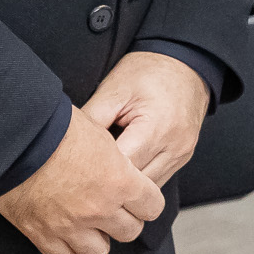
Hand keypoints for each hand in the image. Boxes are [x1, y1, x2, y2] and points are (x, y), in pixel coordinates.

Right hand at [0, 105, 163, 253]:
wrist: (14, 139)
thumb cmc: (55, 127)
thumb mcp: (98, 131)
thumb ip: (114, 156)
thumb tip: (118, 163)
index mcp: (120, 181)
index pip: (152, 207)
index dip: (146, 200)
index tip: (138, 196)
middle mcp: (100, 209)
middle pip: (129, 232)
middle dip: (124, 220)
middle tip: (113, 208)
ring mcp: (71, 226)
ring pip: (98, 251)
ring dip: (97, 239)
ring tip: (88, 224)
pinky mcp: (42, 234)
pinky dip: (67, 247)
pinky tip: (65, 233)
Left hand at [83, 50, 211, 186]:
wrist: (185, 63)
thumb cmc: (148, 71)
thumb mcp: (114, 89)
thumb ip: (92, 120)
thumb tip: (68, 146)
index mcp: (157, 127)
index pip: (122, 168)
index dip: (97, 172)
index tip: (76, 171)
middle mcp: (175, 146)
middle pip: (137, 185)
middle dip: (110, 183)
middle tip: (83, 178)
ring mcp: (182, 154)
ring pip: (148, 189)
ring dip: (126, 186)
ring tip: (102, 175)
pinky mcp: (183, 157)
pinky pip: (158, 180)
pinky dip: (140, 179)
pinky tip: (123, 170)